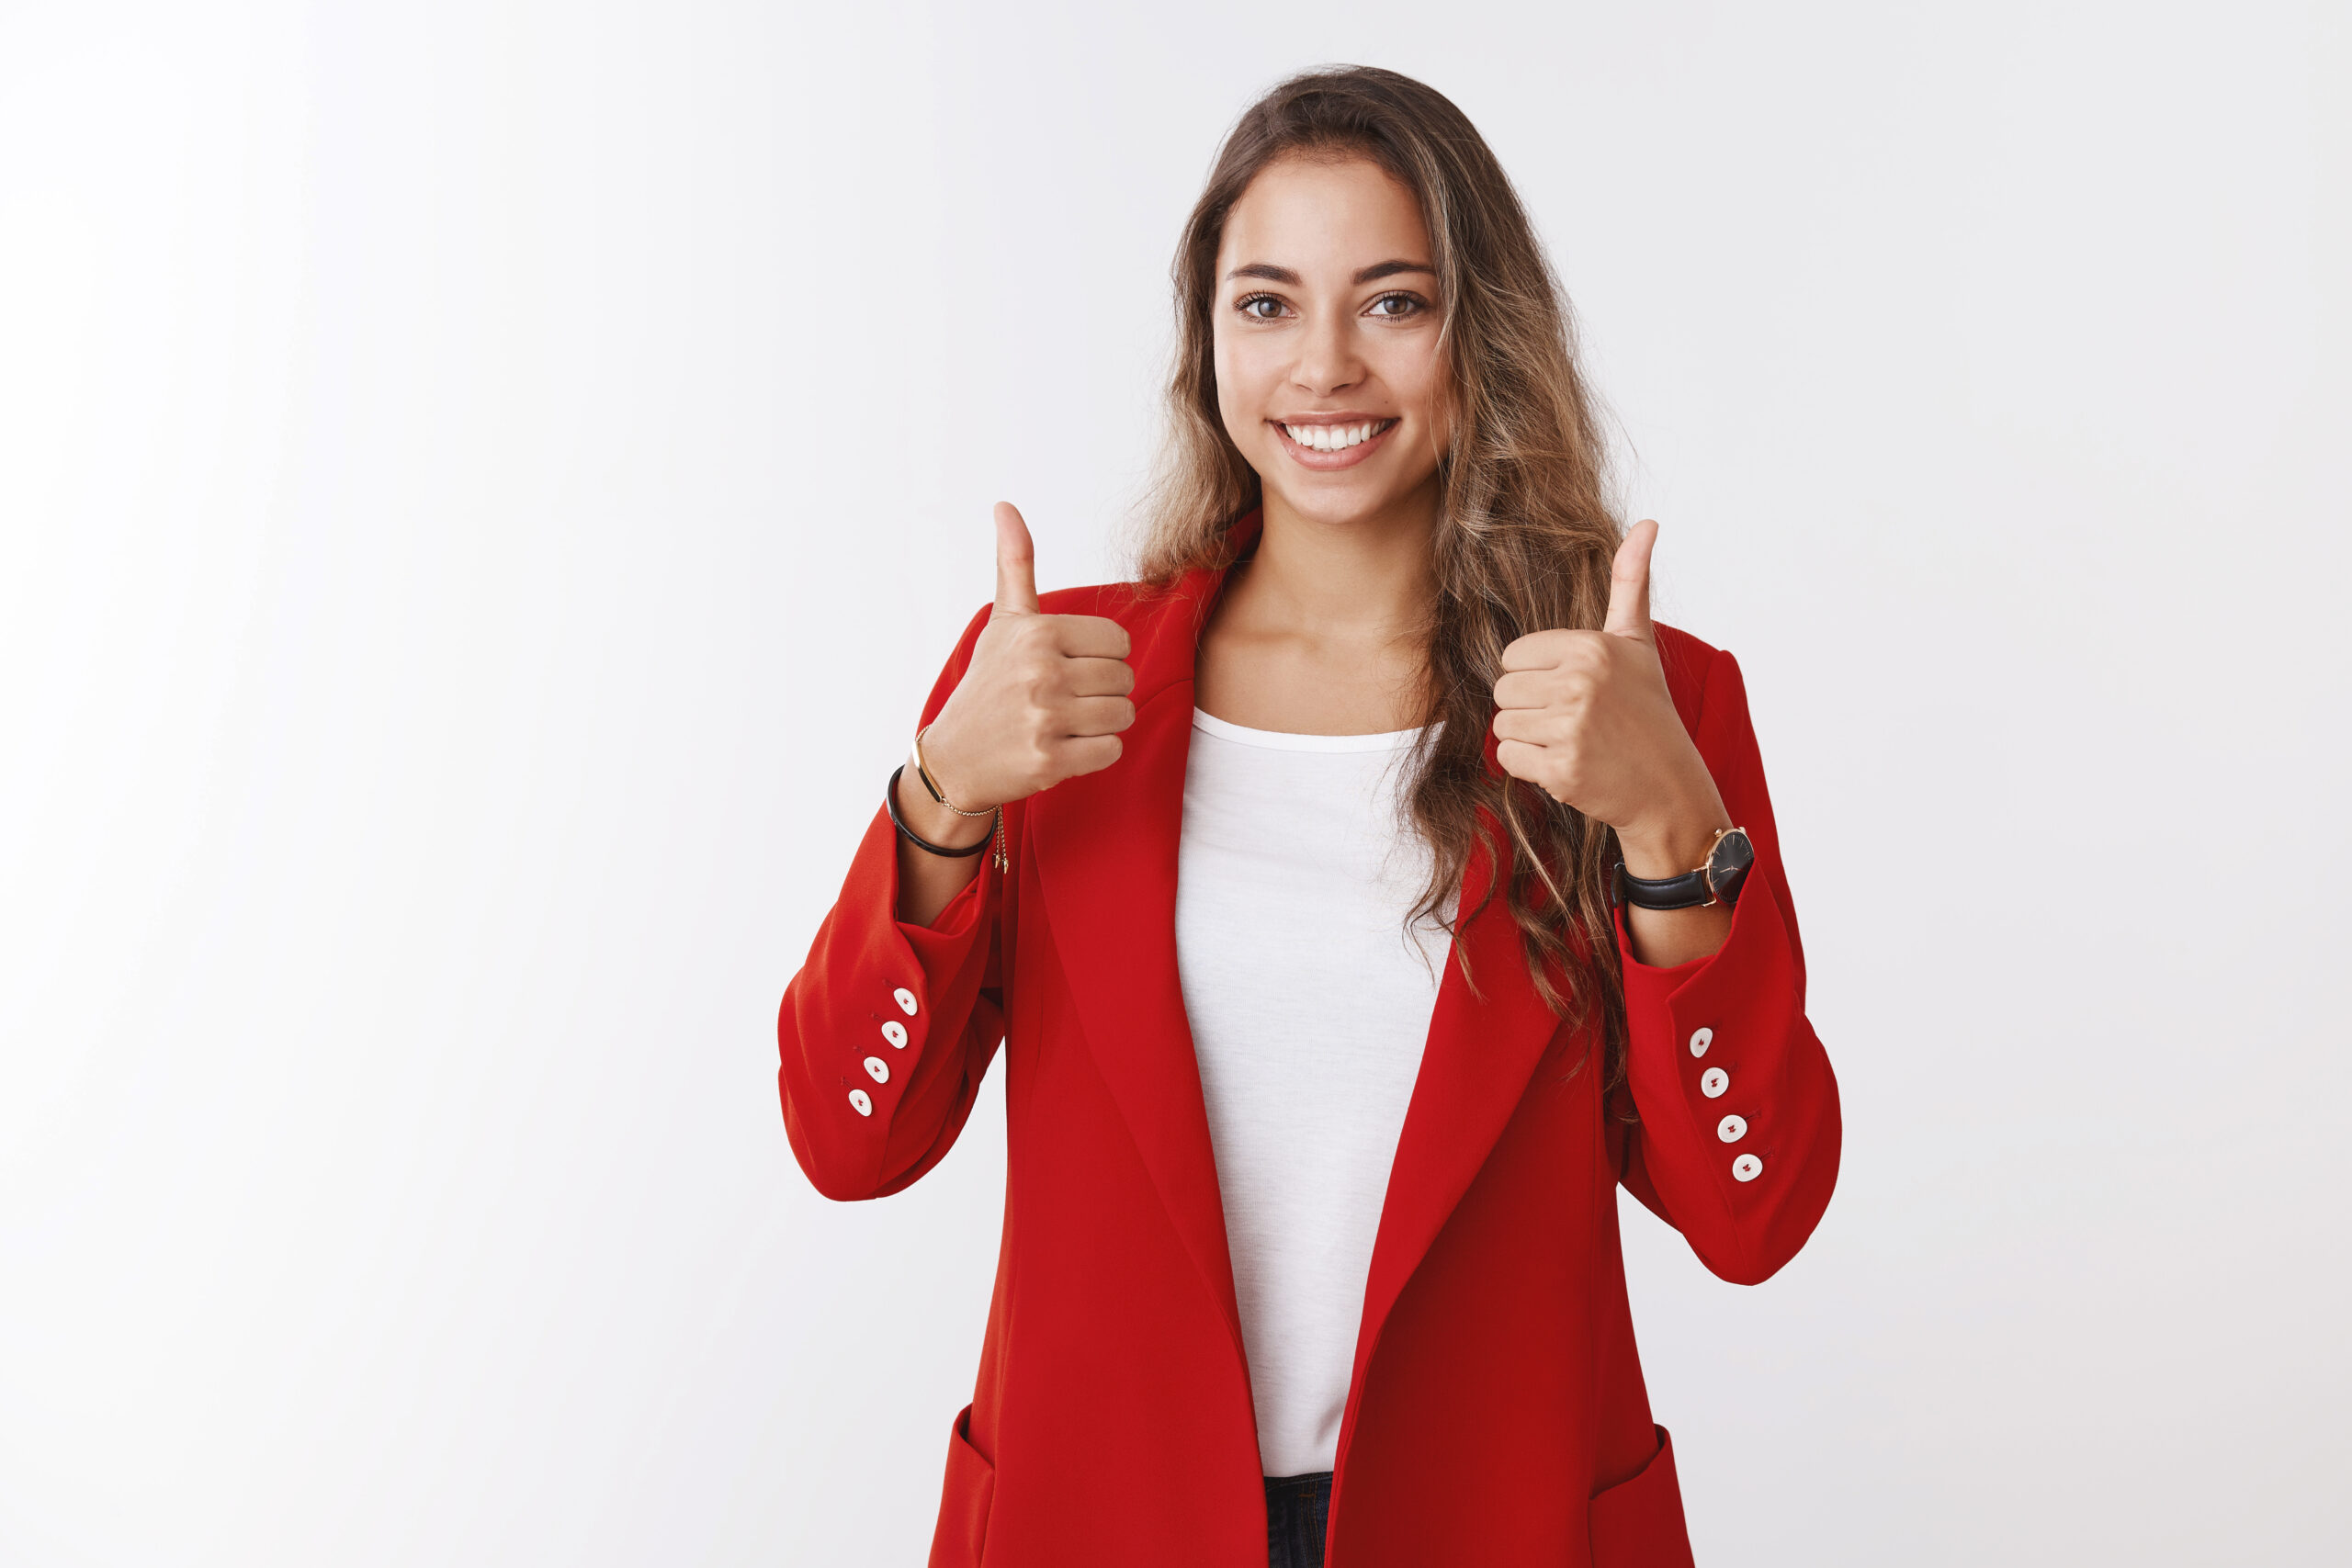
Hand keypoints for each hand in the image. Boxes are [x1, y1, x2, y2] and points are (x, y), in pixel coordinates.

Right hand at [915, 502, 1136, 812]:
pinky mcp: (1050, 761)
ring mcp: (1045, 719)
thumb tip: (1005, 505)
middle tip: (1065, 698)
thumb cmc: (989, 684)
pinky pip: (1111, 750)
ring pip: (1123, 714)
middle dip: (1103, 691)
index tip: (1069, 666)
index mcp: (1038, 633)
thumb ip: (1015, 563)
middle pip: (1124, 677)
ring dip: (1102, 722)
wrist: (955, 756)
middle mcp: (1041, 672)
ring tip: (1066, 722)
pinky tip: (1063, 746)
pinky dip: (1095, 753)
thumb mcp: (1003, 621)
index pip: (1118, 640)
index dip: (1101, 656)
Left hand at [1490, 520, 1728, 875]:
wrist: (1668, 787)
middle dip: (1529, 708)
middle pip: (1503, 691)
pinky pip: (1508, 758)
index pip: (1513, 656)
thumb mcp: (1638, 643)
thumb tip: (1647, 523)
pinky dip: (1530, 767)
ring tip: (1572, 741)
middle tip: (1574, 721)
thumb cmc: (1646, 711)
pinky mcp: (1561, 769)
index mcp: (1592, 647)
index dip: (1535, 676)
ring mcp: (1571, 727)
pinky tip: (1567, 765)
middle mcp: (1581, 683)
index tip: (1572, 690)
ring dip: (1529, 738)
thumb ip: (1631, 582)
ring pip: (1502, 724)